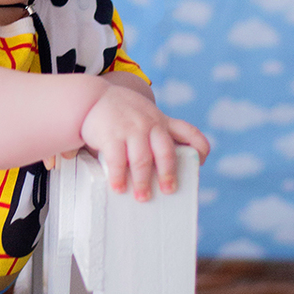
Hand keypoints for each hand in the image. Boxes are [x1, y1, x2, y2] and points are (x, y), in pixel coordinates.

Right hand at [78, 87, 210, 199]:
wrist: (93, 97)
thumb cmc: (122, 113)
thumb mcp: (146, 116)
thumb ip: (156, 135)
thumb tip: (162, 170)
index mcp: (162, 122)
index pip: (189, 132)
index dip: (200, 148)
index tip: (201, 162)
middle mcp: (150, 124)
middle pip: (166, 151)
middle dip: (168, 173)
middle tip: (168, 190)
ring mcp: (131, 129)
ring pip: (142, 160)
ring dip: (143, 181)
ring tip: (143, 197)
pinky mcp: (111, 135)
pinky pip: (117, 160)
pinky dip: (118, 176)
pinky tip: (119, 187)